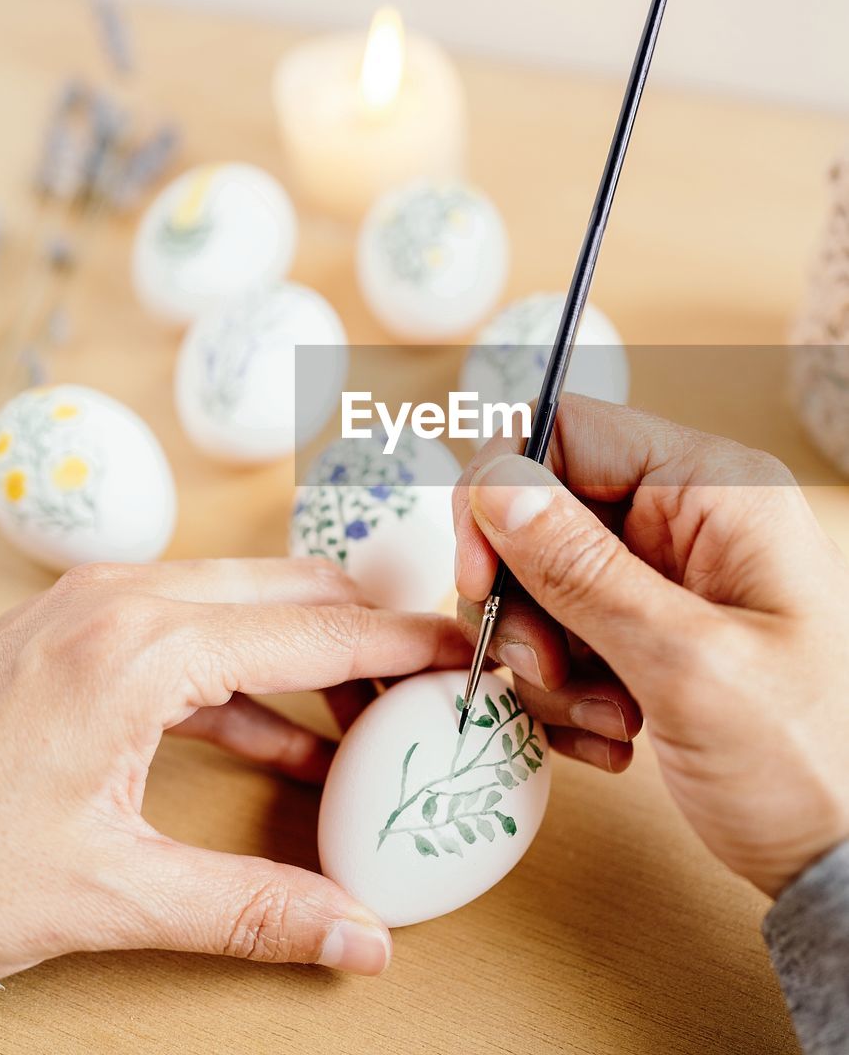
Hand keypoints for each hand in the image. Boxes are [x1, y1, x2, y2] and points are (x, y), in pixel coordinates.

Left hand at [0, 557, 468, 979]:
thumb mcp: (109, 893)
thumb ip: (249, 909)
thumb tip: (360, 939)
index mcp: (144, 647)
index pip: (315, 629)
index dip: (403, 644)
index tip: (469, 654)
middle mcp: (124, 600)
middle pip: (289, 591)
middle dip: (368, 637)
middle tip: (431, 690)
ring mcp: (95, 606)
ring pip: (244, 602)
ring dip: (312, 655)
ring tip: (373, 722)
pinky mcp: (78, 630)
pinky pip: (195, 633)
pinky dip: (251, 680)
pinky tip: (289, 746)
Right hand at [453, 396, 848, 897]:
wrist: (843, 860)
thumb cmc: (811, 762)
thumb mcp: (688, 664)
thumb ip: (584, 571)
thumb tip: (498, 483)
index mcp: (715, 492)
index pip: (567, 431)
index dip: (502, 491)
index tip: (479, 576)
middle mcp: (686, 521)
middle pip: (542, 512)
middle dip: (524, 598)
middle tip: (543, 670)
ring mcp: (666, 578)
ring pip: (542, 582)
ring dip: (549, 660)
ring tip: (609, 719)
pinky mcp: (649, 631)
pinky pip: (565, 635)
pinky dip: (567, 690)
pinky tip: (617, 738)